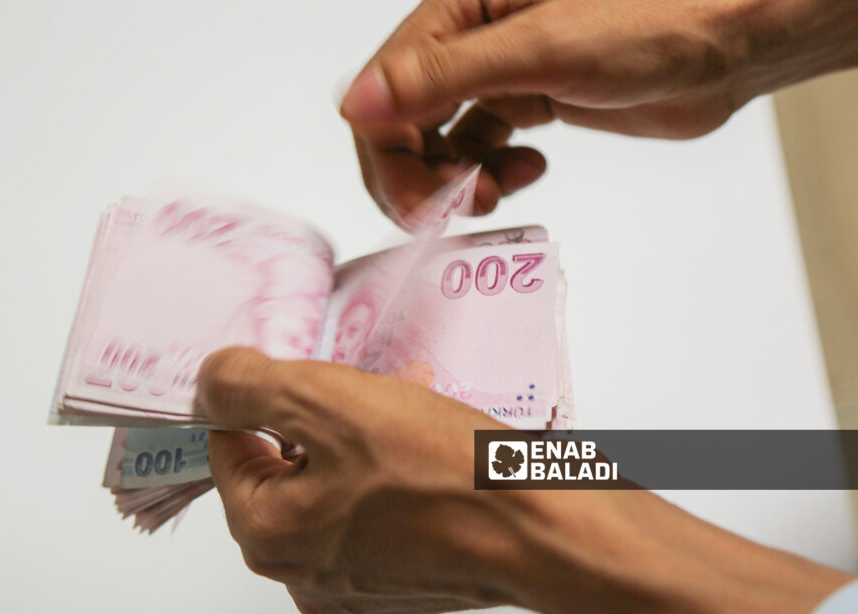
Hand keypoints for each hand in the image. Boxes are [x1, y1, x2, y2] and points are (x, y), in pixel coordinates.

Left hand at [198, 348, 852, 613]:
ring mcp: (357, 583)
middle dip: (324, 413)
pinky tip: (434, 439)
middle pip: (288, 465)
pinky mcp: (405, 579)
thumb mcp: (325, 399)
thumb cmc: (442, 469)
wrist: (548, 529)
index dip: (261, 394)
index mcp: (267, 536)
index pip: (228, 446)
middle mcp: (303, 573)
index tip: (305, 371)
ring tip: (410, 400)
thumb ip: (246, 384)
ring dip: (364, 435)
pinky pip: (380, 510)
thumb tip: (213, 381)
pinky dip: (396, 471)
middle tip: (365, 383)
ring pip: (338, 483)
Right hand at [341, 0, 857, 223]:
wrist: (726, 41)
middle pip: (400, 124)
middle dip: (418, 178)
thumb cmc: (656, 19)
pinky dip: (490, 175)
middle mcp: (467, 42)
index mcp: (458, 11)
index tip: (420, 203)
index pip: (384, 93)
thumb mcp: (543, 49)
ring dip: (454, 182)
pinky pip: (477, 149)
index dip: (389, 154)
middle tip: (455, 212)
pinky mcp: (524, 102)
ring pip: (435, 143)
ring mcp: (495, 75)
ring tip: (496, 191)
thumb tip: (357, 102)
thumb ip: (445, 75)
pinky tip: (528, 172)